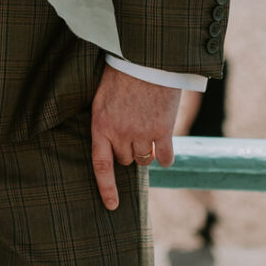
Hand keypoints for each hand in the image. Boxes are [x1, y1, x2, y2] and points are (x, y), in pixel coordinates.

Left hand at [89, 66, 181, 210]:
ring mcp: (141, 134)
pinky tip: (164, 145)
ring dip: (146, 150)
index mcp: (100, 124)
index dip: (106, 188)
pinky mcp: (162, 131)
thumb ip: (106, 121)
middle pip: (125, 160)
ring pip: (144, 159)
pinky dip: (165, 156)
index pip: (101, 165)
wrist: (146, 58)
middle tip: (132, 131)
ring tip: (146, 128)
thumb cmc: (122, 74)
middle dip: (128, 151)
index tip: (112, 206)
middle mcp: (120, 133)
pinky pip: (164, 158)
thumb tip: (113, 143)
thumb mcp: (103, 97)